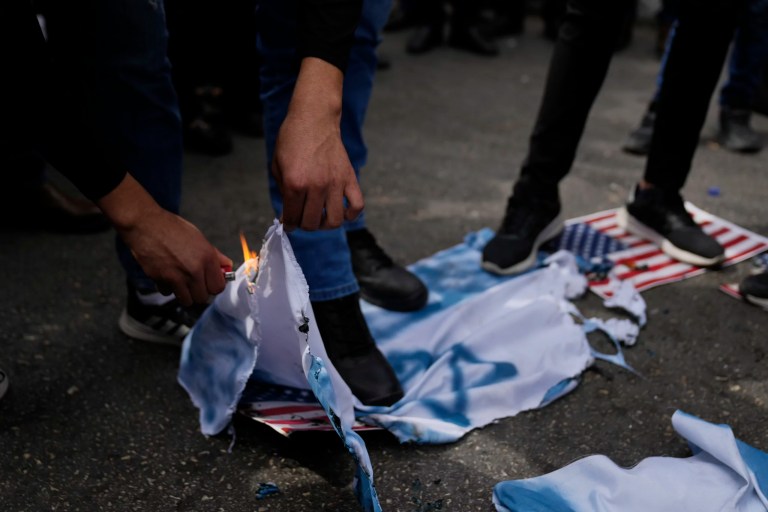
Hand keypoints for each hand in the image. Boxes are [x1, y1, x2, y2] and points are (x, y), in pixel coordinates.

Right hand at [97, 175, 231, 305]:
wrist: (146, 225)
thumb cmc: (172, 228)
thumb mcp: (199, 237)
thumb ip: (214, 255)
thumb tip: (226, 266)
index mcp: (207, 258)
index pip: (219, 287)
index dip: (214, 287)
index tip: (209, 283)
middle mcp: (195, 270)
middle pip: (203, 298)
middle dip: (199, 293)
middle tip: (194, 284)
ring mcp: (177, 277)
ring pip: (187, 301)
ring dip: (185, 294)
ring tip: (182, 282)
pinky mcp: (161, 280)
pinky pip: (169, 293)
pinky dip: (168, 288)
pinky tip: (167, 276)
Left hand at [272, 57, 363, 230]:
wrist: (313, 119)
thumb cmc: (292, 140)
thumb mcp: (278, 166)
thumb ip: (283, 192)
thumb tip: (288, 214)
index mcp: (295, 183)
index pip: (292, 218)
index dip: (289, 224)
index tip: (290, 223)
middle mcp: (316, 186)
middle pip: (312, 223)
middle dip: (305, 225)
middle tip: (303, 218)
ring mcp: (335, 183)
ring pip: (334, 221)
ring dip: (325, 224)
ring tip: (321, 217)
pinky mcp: (349, 178)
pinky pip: (357, 206)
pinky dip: (350, 215)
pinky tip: (342, 212)